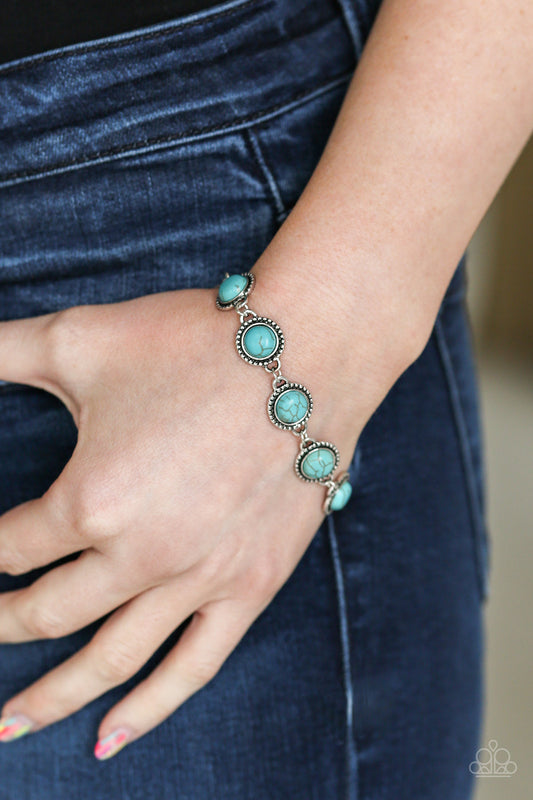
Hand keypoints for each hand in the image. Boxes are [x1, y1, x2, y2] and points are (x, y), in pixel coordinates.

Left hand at [0, 284, 359, 757]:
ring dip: (52, 697)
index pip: (8, 550)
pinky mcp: (250, 586)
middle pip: (46, 613)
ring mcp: (199, 580)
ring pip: (110, 660)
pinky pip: (192, 667)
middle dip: (2, 625)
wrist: (306, 351)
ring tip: (12, 724)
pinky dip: (147, 710)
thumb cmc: (191, 343)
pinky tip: (108, 740)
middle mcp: (139, 556)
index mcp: (89, 501)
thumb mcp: (77, 338)